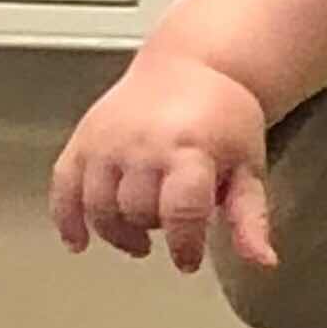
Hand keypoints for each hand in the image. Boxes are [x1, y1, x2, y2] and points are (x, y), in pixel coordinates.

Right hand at [49, 49, 275, 272]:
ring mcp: (107, 141)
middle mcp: (143, 144)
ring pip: (98, 208)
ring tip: (139, 235)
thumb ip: (250, 215)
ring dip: (117, 232)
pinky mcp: (82, 139)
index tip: (188, 260)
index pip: (181, 212)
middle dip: (155, 229)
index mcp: (190, 148)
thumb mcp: (248, 163)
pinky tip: (80, 241)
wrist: (190, 66)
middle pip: (137, 212)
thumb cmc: (224, 118)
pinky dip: (67, 220)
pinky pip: (63, 188)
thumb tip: (263, 261)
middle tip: (170, 225)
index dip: (184, 245)